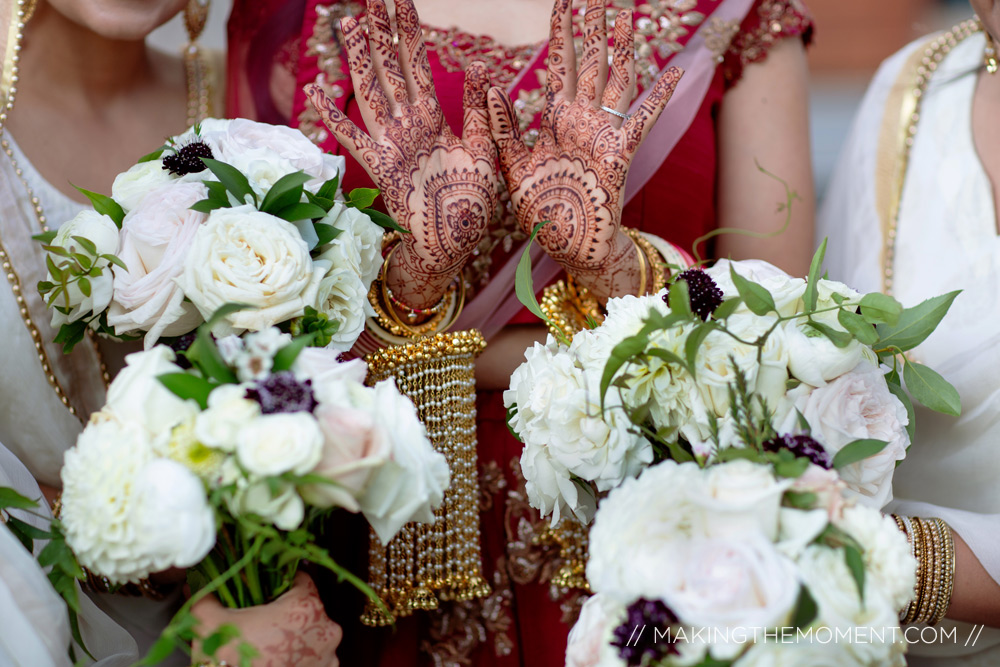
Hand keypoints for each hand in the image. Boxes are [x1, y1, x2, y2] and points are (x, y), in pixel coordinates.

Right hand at [191, 572, 341, 666]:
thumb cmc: (233, 662)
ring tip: (267, 646)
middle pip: (306, 608)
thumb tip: (196, 586)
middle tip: (261, 624)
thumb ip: (205, 599)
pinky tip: (276, 661)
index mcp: (306, 605)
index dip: (279, 583)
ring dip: (293, 637)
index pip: (300, 578)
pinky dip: (298, 657)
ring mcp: (329, 655)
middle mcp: (326, 628)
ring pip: (311, 634)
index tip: (265, 591)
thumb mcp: (211, 625)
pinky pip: (314, 657)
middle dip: (284, 613)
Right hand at [306, 0, 498, 308]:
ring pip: (371, 92)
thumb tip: (480, 67)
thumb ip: (482, 110)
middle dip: (380, 31)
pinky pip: (354, 138)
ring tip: (350, 23)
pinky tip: (318, 93)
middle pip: (390, 68)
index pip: (416, 63)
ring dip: (361, 58)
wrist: (456, 241)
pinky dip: (335, 117)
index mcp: (433, 118)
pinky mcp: (381, 168)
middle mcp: (407, 125)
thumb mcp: (484, 148)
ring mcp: (391, 144)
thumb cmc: (471, 201)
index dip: (406, 31)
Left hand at [488, 0, 682, 299]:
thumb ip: (503, 127)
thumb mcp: (512, 165)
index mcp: (556, 119)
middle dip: (593, 27)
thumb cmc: (540, 210)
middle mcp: (583, 120)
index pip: (560, 65)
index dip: (562, 32)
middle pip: (591, 62)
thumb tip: (488, 86)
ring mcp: (604, 134)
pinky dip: (660, 97)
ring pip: (617, 80)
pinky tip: (675, 72)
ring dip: (623, 49)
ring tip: (627, 15)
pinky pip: (643, 120)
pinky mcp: (620, 154)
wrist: (565, 246)